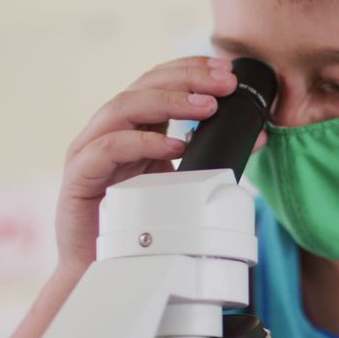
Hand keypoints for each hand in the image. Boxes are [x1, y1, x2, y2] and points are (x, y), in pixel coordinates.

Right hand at [54, 56, 240, 277]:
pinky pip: (109, 148)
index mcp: (132, 127)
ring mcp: (90, 150)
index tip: (226, 70)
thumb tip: (258, 134)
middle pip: (143, 87)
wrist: (106, 268)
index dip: (190, 70)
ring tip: (207, 107)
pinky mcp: (80, 176)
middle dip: (187, 79)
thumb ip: (213, 155)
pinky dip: (144, 142)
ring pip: (123, 107)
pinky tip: (175, 145)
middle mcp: (108, 131)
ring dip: (169, 103)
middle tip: (225, 83)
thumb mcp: (185, 181)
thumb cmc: (142, 224)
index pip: (158, 82)